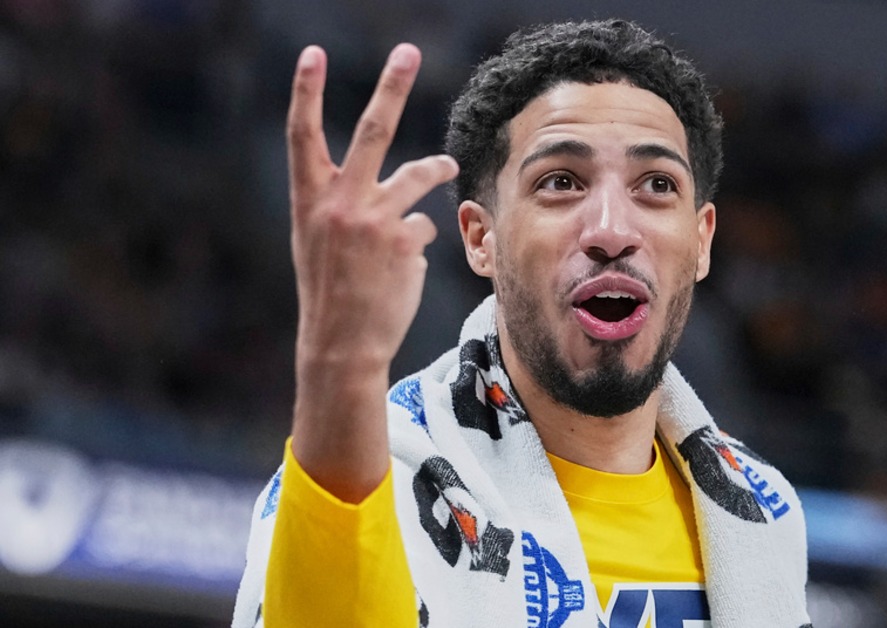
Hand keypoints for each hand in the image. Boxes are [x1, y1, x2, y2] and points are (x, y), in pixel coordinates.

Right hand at [287, 44, 456, 501]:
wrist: (341, 344)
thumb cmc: (329, 291)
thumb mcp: (319, 241)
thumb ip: (343, 206)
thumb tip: (391, 193)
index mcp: (309, 199)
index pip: (302, 134)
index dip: (306, 92)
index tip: (312, 53)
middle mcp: (340, 202)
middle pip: (371, 131)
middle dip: (390, 86)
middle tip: (406, 51)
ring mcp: (375, 220)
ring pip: (419, 177)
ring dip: (437, 167)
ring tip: (448, 164)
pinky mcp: (406, 241)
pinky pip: (424, 226)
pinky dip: (417, 242)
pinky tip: (404, 266)